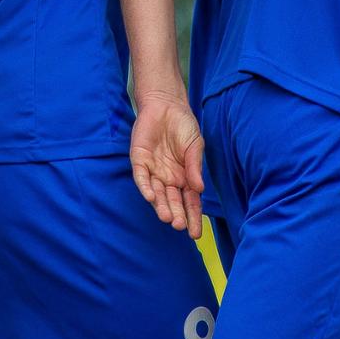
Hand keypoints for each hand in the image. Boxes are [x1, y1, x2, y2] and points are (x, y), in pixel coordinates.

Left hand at [130, 93, 205, 239]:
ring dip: (162, 206)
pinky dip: (146, 187)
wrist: (166, 105)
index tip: (196, 233)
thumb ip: (195, 166)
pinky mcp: (139, 160)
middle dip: (176, 214)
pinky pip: (141, 177)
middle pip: (173, 201)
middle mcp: (168, 178)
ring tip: (167, 217)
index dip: (193, 217)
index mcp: (184, 177)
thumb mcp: (195, 146)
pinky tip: (152, 197)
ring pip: (157, 193)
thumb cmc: (183, 126)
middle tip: (179, 226)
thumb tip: (200, 189)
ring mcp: (153, 171)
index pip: (189, 202)